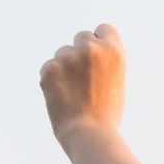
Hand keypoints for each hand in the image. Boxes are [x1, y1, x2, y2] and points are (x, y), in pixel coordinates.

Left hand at [39, 23, 126, 140]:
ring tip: (74, 93)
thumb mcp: (116, 81)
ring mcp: (69, 57)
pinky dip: (51, 80)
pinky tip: (61, 97)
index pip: (102, 29)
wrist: (90, 134)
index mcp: (114, 51)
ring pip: (62, 52)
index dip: (99, 41)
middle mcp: (92, 49)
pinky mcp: (50, 68)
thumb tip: (88, 50)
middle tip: (83, 78)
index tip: (96, 57)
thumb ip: (104, 61)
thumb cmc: (106, 114)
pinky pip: (48, 67)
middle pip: (81, 36)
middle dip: (80, 52)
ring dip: (64, 67)